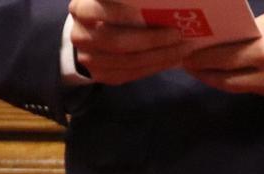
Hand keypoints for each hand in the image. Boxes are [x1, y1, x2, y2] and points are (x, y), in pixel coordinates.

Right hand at [69, 0, 191, 85]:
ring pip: (128, 62)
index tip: (150, 8)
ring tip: (182, 48)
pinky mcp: (101, 76)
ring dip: (159, 56)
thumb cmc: (107, 9)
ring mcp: (89, 60)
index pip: (99, 10)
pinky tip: (172, 59)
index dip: (123, 11)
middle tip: (177, 34)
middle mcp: (80, 36)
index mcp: (80, 9)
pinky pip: (131, 74)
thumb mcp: (111, 0)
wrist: (89, 35)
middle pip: (117, 42)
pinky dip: (154, 67)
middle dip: (151, 39)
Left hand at [182, 10, 263, 101]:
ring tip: (200, 69)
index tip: (186, 54)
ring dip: (216, 79)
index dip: (202, 58)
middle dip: (203, 72)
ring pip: (236, 88)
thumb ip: (251, 32)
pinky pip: (252, 90)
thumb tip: (225, 37)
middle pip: (226, 79)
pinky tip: (225, 73)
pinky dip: (235, 82)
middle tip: (186, 63)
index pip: (225, 58)